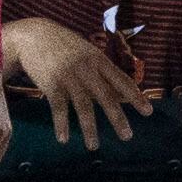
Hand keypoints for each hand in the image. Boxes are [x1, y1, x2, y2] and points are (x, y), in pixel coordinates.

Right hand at [1, 15, 140, 144]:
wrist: (33, 35)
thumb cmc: (64, 45)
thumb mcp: (86, 52)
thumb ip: (102, 71)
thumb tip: (121, 93)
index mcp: (98, 60)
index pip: (121, 80)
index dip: (136, 97)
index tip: (148, 112)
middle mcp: (86, 68)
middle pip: (105, 96)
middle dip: (117, 118)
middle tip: (127, 137)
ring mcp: (69, 76)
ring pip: (83, 106)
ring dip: (89, 129)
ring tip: (93, 146)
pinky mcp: (51, 83)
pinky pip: (58, 108)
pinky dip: (61, 124)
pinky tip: (64, 139)